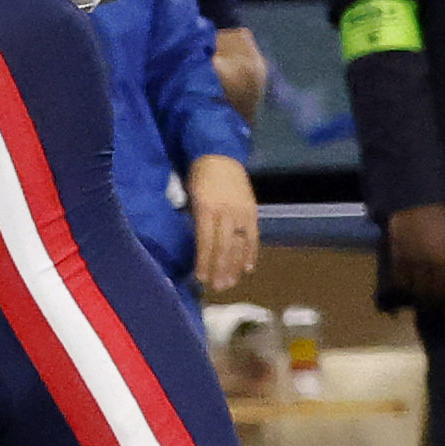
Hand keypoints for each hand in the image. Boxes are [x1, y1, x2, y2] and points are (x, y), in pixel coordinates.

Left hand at [187, 155, 257, 293]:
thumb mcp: (191, 198)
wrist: (221, 158)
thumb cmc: (199, 179)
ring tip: (230, 283)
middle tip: (217, 287)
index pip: (206, 240)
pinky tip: (247, 268)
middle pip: (225, 246)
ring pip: (240, 244)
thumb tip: (198, 248)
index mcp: (207, 207)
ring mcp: (243, 212)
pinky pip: (253, 236)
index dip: (205, 260)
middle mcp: (227, 211)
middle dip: (221, 268)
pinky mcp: (253, 212)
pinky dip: (250, 253)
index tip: (201, 277)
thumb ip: (196, 221)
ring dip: (235, 266)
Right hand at [389, 201, 444, 308]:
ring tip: (420, 306)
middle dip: (435, 305)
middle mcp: (433, 263)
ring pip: (415, 289)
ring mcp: (414, 261)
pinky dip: (402, 289)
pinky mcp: (398, 257)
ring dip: (418, 300)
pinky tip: (405, 293)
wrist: (417, 204)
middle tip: (435, 311)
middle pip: (434, 293)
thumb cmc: (442, 221)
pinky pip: (400, 279)